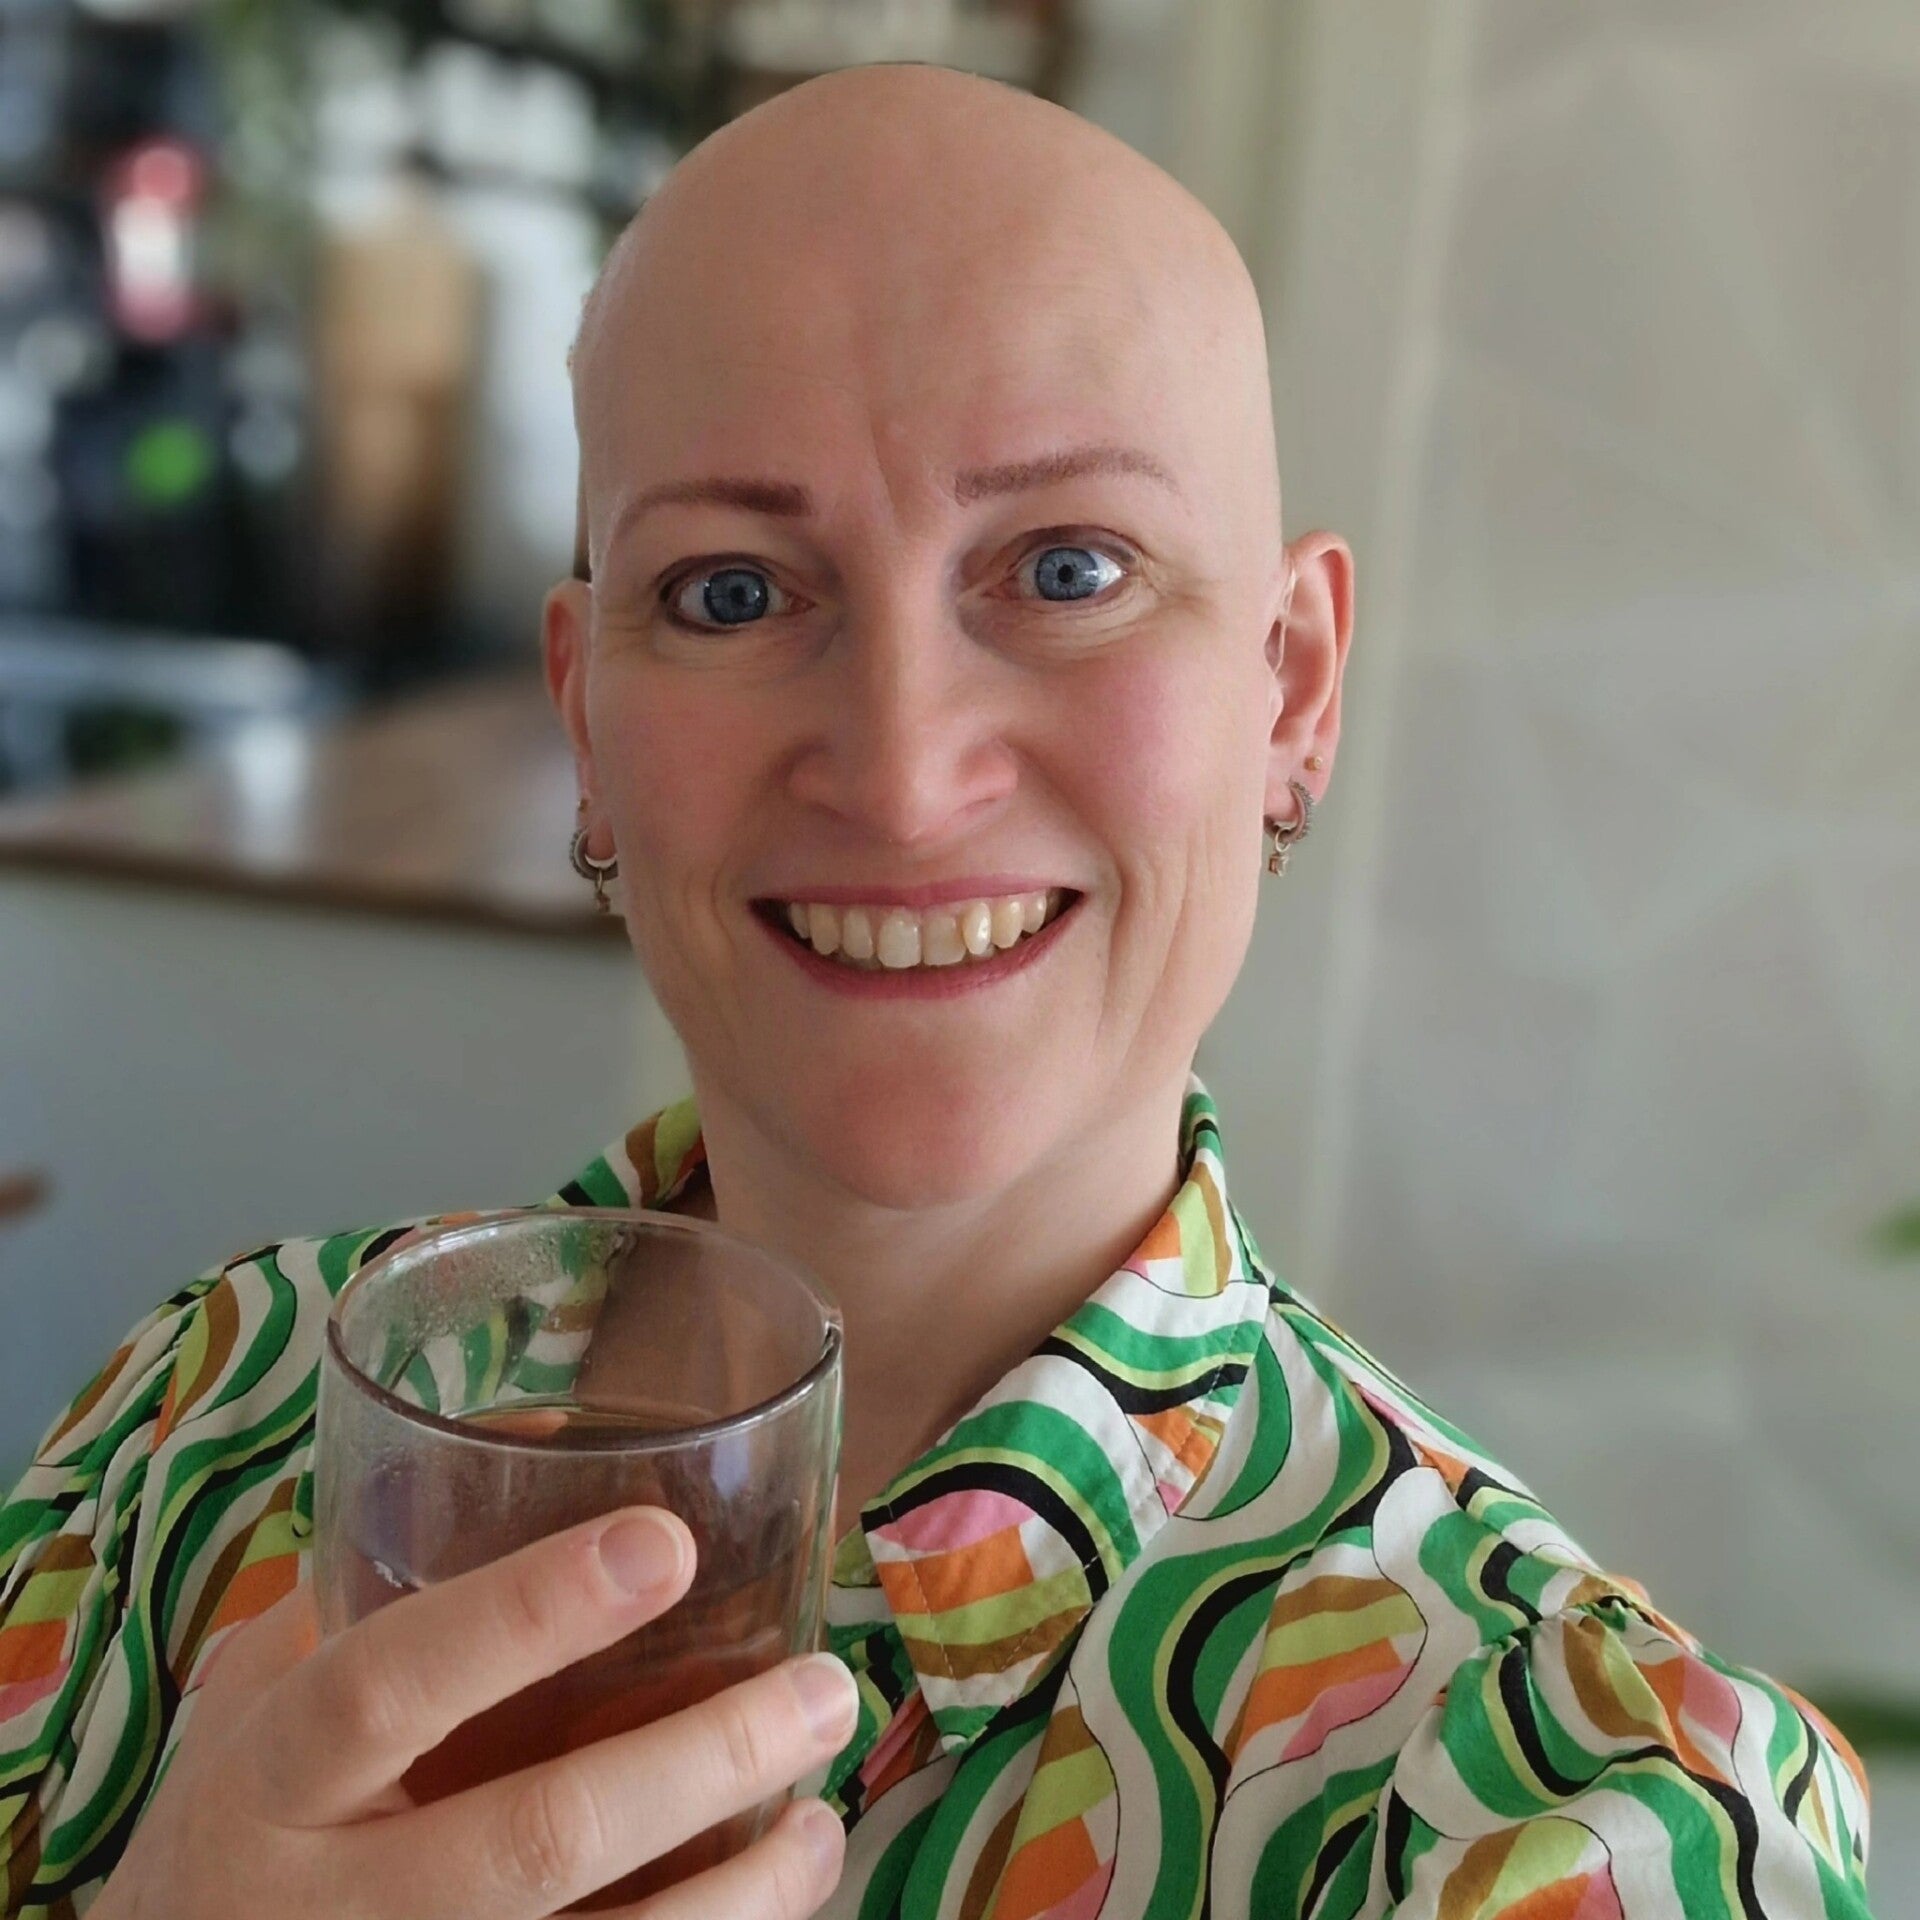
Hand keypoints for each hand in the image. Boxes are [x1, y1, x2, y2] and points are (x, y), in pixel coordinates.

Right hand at [93, 1508, 856, 1918]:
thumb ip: (372, 1594)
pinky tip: (778, 1900)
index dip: (530, 1611)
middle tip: (826, 1689)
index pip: (394, 1680)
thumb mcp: (261, 1700)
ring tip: (824, 1815)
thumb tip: (538, 1445)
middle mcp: (327, 1908)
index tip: (666, 1540)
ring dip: (744, 1893)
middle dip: (702, 1763)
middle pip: (537, 1841)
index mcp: (274, 1777)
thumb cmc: (240, 1823)